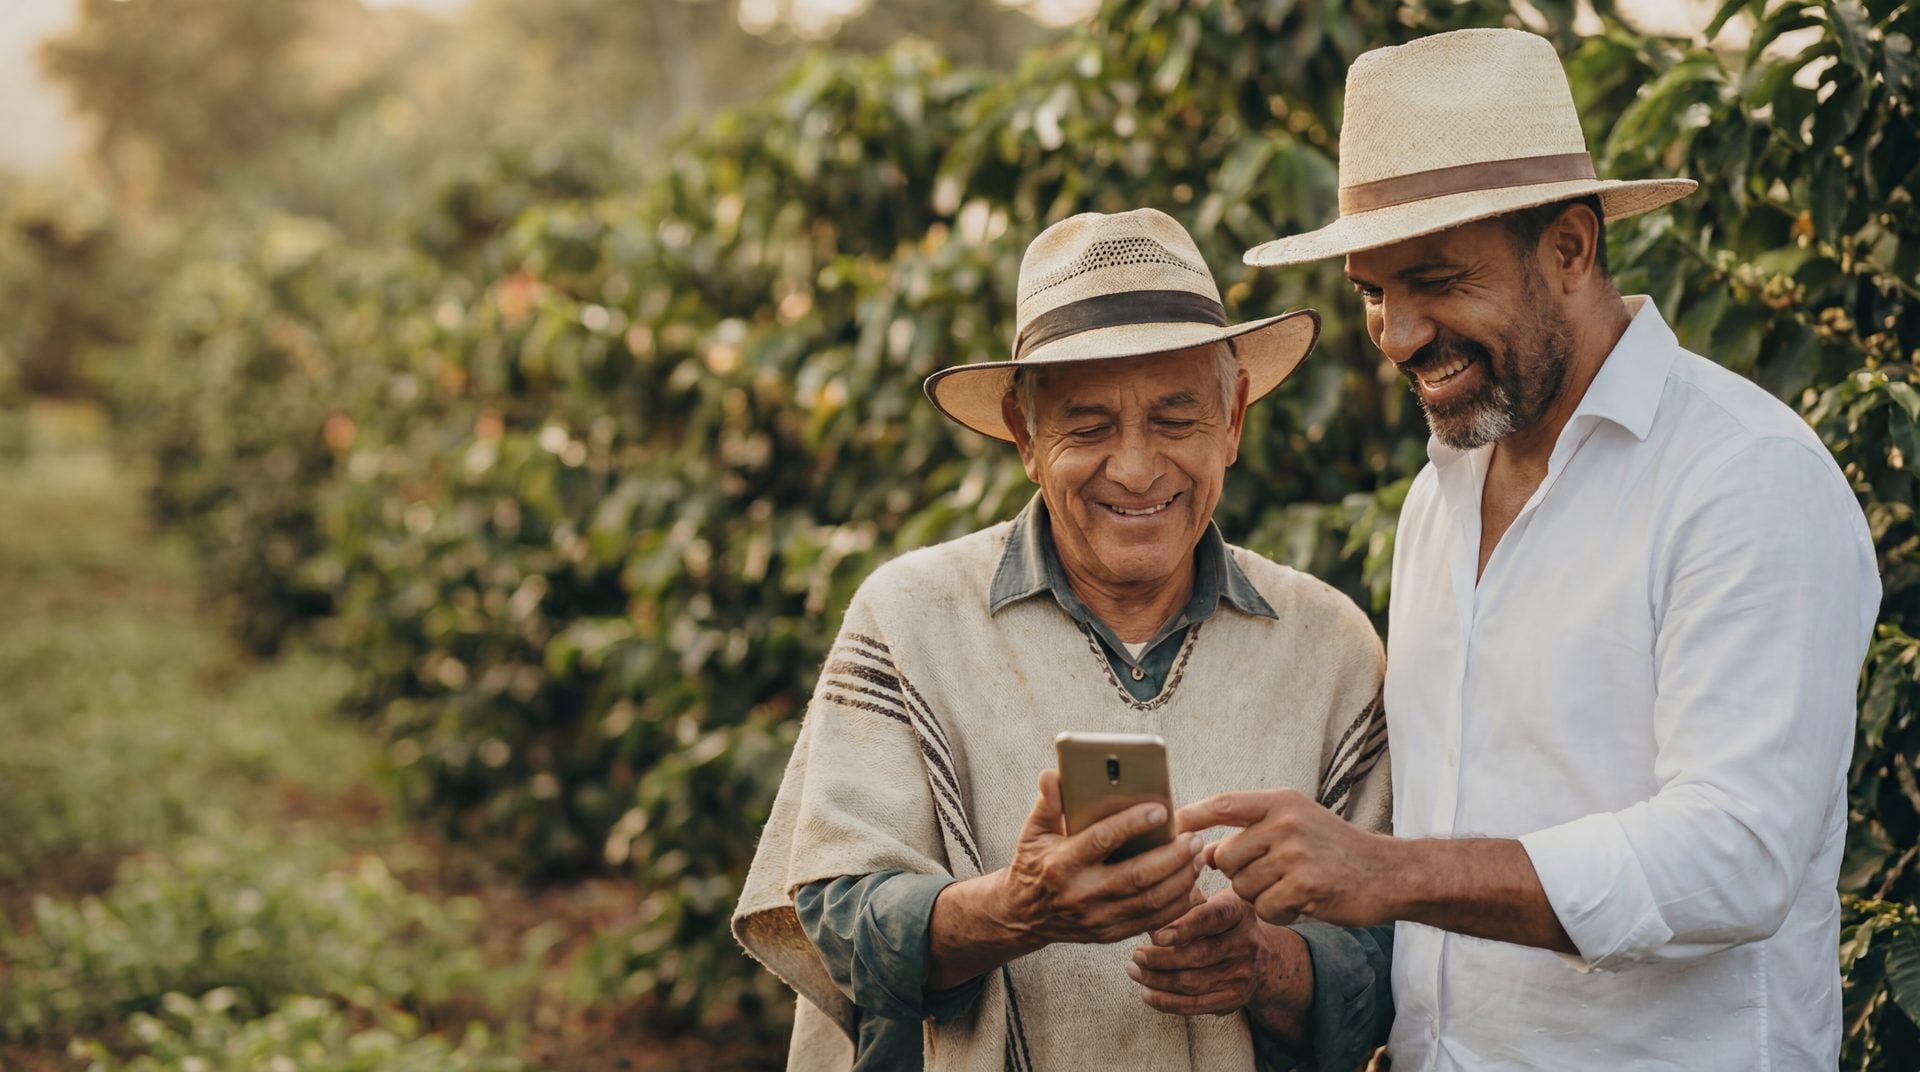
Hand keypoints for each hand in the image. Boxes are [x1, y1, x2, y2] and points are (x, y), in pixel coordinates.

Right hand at [995, 769, 1204, 945]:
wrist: (1025, 915)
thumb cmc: (1035, 864)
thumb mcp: (1033, 831)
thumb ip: (1048, 803)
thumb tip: (1052, 775)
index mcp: (1061, 863)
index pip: (1102, 839)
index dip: (1132, 823)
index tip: (1160, 808)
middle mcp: (1080, 893)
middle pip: (1136, 875)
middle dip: (1171, 856)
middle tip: (1193, 838)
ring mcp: (1096, 918)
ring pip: (1149, 901)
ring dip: (1180, 879)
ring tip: (1198, 857)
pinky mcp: (1109, 934)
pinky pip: (1150, 921)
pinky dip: (1175, 904)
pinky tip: (1190, 884)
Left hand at [1128, 887, 1277, 1016]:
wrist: (1262, 957)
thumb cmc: (1223, 921)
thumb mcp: (1214, 901)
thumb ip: (1187, 902)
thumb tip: (1149, 913)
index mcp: (1239, 911)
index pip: (1212, 918)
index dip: (1184, 927)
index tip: (1156, 935)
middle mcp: (1247, 943)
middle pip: (1199, 955)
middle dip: (1160, 958)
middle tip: (1135, 955)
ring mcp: (1243, 974)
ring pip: (1192, 983)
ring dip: (1156, 979)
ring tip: (1134, 970)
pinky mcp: (1234, 998)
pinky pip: (1195, 1005)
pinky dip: (1166, 1001)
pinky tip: (1147, 992)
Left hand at [1178, 789, 1402, 926]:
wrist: (1388, 874)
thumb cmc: (1336, 851)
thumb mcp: (1296, 825)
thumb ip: (1252, 833)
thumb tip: (1201, 852)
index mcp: (1281, 801)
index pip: (1223, 804)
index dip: (1191, 816)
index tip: (1168, 827)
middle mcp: (1286, 821)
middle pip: (1224, 857)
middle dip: (1237, 874)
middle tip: (1270, 876)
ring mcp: (1295, 853)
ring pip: (1242, 886)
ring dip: (1260, 896)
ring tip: (1292, 887)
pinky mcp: (1305, 885)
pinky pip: (1265, 908)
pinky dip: (1279, 912)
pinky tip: (1303, 903)